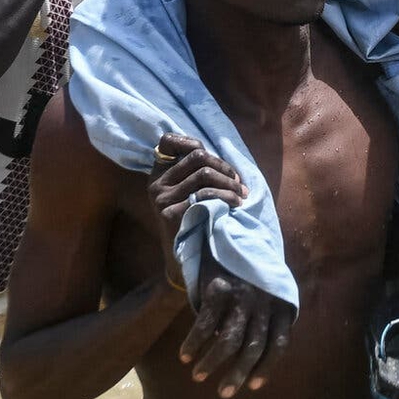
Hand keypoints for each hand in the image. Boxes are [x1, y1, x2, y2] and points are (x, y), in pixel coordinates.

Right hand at [148, 132, 246, 292]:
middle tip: (238, 181)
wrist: (185, 257)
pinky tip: (236, 204)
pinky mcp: (171, 214)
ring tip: (241, 194)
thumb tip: (224, 158)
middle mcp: (156, 184)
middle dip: (223, 166)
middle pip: (197, 156)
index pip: (167, 141)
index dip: (191, 141)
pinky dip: (227, 197)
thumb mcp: (188, 192)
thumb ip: (195, 172)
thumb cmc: (195, 220)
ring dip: (230, 183)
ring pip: (204, 174)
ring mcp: (162, 199)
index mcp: (159, 174)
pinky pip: (206, 195)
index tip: (213, 158)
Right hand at [177, 264, 294, 397]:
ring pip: (227, 342)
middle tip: (224, 393)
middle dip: (237, 374)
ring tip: (199, 376)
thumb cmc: (250, 272)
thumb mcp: (268, 292)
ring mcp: (241, 297)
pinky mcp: (218, 289)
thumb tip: (245, 357)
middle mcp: (264, 303)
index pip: (278, 344)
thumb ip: (263, 320)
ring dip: (212, 363)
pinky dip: (194, 344)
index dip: (265, 367)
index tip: (252, 386)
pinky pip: (204, 326)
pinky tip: (185, 355)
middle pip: (252, 348)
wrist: (231, 233)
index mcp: (281, 305)